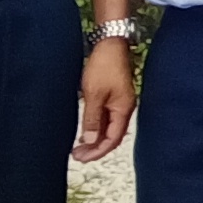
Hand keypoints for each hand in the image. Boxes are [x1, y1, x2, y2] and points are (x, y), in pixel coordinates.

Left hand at [73, 34, 137, 161]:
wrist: (110, 44)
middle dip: (96, 148)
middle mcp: (124, 109)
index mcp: (123, 110)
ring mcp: (120, 103)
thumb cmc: (104, 66)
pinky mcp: (114, 96)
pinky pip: (106, 118)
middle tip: (78, 156)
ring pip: (109, 128)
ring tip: (79, 147)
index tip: (82, 158)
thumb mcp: (94, 95)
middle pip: (112, 136)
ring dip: (95, 139)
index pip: (113, 139)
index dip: (98, 151)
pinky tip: (86, 131)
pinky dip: (96, 127)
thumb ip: (92, 119)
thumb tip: (91, 141)